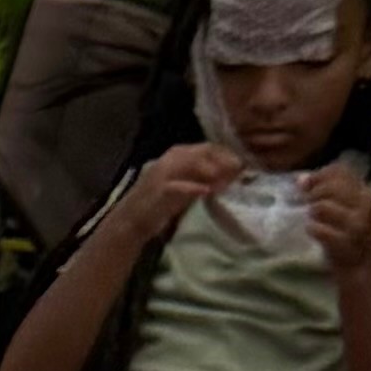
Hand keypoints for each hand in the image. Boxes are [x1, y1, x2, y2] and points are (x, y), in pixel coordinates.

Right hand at [125, 142, 244, 246]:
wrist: (129, 223)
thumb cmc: (160, 206)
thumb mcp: (186, 188)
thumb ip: (204, 179)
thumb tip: (232, 174)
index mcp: (176, 156)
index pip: (207, 147)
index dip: (226, 155)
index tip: (242, 166)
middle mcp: (169, 159)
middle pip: (202, 151)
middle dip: (223, 160)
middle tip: (239, 171)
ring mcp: (161, 173)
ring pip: (191, 163)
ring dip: (211, 170)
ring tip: (226, 181)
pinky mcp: (156, 190)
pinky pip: (177, 185)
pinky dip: (193, 187)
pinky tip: (206, 192)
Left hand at [304, 157, 370, 275]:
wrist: (363, 266)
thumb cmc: (348, 234)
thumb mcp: (344, 208)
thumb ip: (327, 192)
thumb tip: (301, 179)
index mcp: (363, 192)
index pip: (341, 171)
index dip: (319, 175)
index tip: (305, 185)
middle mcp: (363, 204)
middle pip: (331, 186)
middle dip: (313, 193)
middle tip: (307, 203)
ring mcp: (356, 224)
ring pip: (323, 206)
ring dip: (311, 211)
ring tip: (312, 219)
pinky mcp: (345, 243)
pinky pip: (319, 229)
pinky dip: (311, 229)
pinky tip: (312, 231)